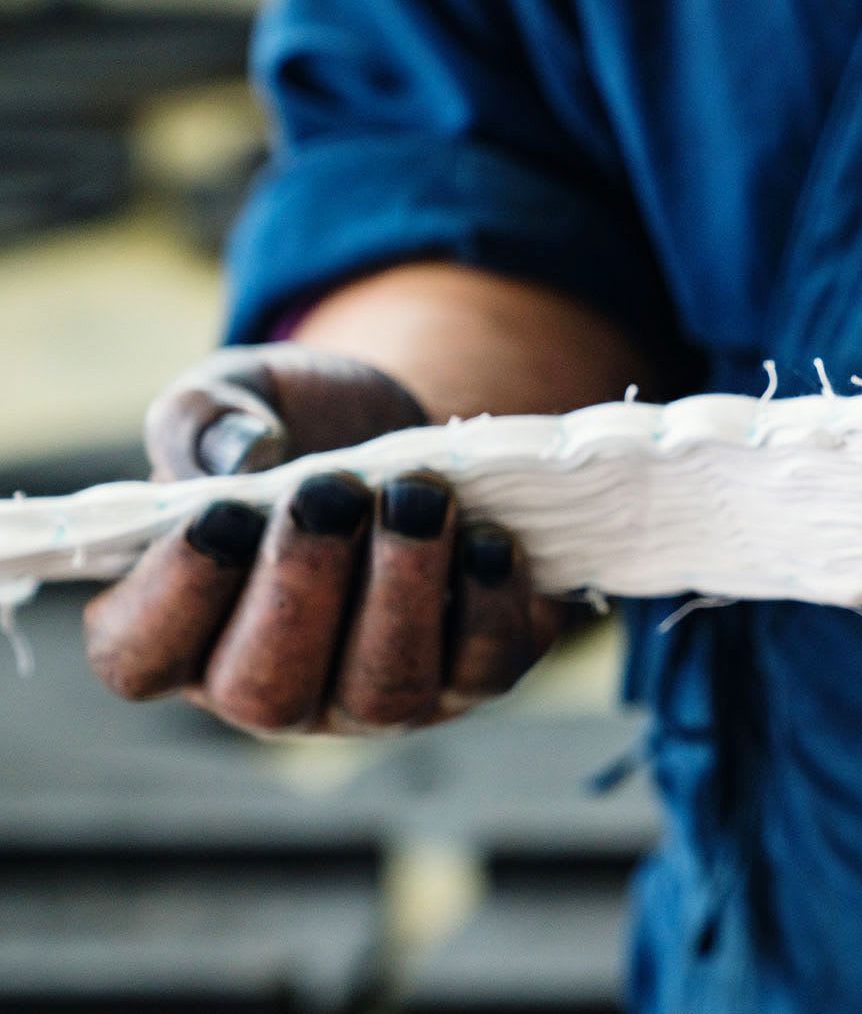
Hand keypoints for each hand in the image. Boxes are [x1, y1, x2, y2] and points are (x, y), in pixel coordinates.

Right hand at [83, 343, 562, 734]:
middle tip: (331, 491)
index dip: (177, 596)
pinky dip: (489, 602)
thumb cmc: (298, 427)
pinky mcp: (471, 675)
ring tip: (420, 495)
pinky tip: (487, 535)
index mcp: (181, 628)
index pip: (141, 659)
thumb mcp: (237, 396)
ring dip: (402, 589)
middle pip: (265, 693)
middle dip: (302, 587)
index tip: (223, 512)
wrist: (408, 430)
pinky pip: (481, 667)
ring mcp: (374, 697)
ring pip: (382, 692)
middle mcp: (275, 685)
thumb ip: (205, 419)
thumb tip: (244, 455)